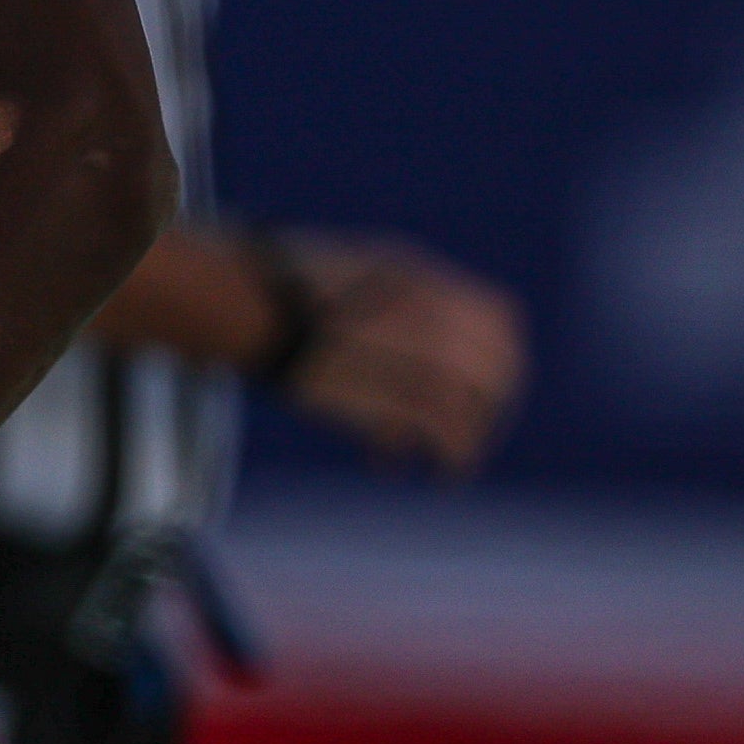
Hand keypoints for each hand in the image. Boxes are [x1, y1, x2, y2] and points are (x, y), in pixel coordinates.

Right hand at [276, 234, 524, 474]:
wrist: (239, 300)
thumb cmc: (280, 289)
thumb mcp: (351, 270)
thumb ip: (395, 303)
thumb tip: (425, 350)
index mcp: (418, 277)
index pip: (501, 320)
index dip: (504, 358)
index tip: (486, 387)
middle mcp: (424, 309)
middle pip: (495, 365)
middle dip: (493, 406)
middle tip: (473, 431)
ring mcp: (407, 346)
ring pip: (476, 400)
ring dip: (474, 438)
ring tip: (454, 462)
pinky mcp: (383, 387)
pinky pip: (444, 428)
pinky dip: (451, 454)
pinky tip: (435, 472)